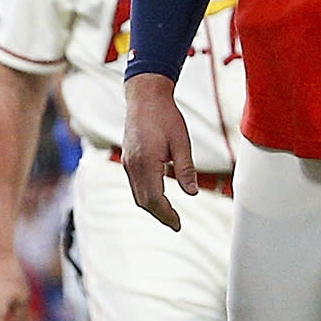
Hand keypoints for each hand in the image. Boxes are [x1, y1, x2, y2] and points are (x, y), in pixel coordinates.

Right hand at [121, 73, 196, 231]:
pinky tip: (159, 196)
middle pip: (143, 201)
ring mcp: (128, 162)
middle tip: (176, 223)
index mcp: (146, 162)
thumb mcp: (181, 142)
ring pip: (137, 194)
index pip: (154, 199)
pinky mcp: (128, 159)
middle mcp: (133, 165)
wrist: (145, 96)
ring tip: (169, 214)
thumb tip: (192, 194)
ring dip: (152, 207)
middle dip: (160, 215)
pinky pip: (135, 184)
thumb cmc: (165, 115)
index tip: (178, 225)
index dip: (167, 215)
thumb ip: (186, 169)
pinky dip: (146, 195)